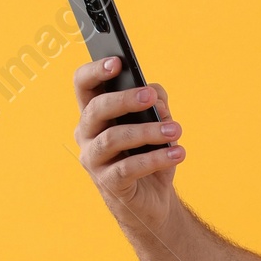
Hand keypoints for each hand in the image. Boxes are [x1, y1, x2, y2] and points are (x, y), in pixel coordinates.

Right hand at [74, 57, 184, 233]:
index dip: (95, 71)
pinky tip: (178, 153)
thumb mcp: (157, 123)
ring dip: (148, 131)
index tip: (117, 61)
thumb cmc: (149, 154)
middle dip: (124, 99)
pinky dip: (156, 159)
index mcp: (94, 113)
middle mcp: (86, 134)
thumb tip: (157, 98)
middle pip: (96, 108)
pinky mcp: (108, 183)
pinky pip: (129, 167)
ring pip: (113, 138)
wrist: (153, 199)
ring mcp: (94, 159)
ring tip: (175, 130)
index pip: (83, 84)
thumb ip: (156, 104)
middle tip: (150, 97)